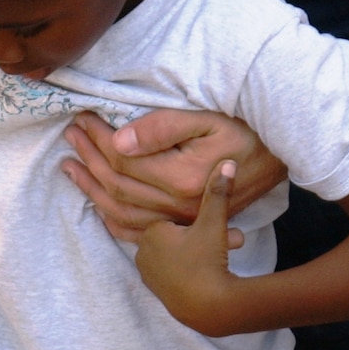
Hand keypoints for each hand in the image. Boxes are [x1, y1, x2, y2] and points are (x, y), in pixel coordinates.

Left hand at [62, 108, 281, 242]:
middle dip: (89, 157)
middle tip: (70, 133)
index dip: (97, 138)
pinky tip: (96, 204)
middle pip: (116, 184)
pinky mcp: (182, 228)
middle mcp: (175, 206)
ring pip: (120, 211)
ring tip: (70, 165)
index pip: (122, 159)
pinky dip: (110, 219)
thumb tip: (118, 141)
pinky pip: (136, 232)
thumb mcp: (207, 121)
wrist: (278, 163)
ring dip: (91, 188)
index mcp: (179, 178)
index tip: (82, 118)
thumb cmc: (245, 134)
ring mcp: (178, 222)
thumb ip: (162, 129)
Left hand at [135, 161, 243, 335]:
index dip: (189, 212)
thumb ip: (217, 192)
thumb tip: (228, 162)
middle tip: (220, 237)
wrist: (208, 309)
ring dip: (188, 249)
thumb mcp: (214, 224)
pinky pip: (168, 268)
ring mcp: (148, 272)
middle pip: (167, 231)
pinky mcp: (156, 289)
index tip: (206, 217)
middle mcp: (142, 251)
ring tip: (214, 253)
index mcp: (151, 231)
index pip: (164, 209)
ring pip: (168, 251)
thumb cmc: (207, 263)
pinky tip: (200, 268)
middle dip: (192, 232)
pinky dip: (182, 264)